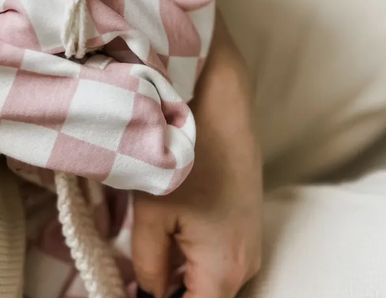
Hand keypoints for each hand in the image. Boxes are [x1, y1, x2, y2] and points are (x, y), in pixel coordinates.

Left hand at [132, 13, 262, 297]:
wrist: (221, 107)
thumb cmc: (186, 157)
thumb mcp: (152, 217)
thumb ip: (148, 268)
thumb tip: (146, 293)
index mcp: (224, 271)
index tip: (134, 292)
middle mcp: (246, 264)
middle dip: (170, 292)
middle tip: (135, 279)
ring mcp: (251, 242)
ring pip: (211, 279)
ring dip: (181, 275)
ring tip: (151, 252)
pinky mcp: (247, 223)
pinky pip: (219, 256)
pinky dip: (194, 255)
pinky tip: (171, 231)